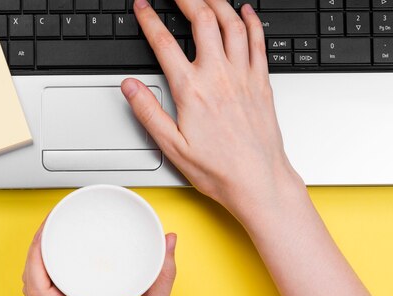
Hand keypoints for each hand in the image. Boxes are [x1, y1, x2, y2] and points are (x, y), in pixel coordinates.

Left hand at [22, 224, 177, 295]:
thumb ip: (162, 278)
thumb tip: (167, 245)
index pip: (40, 289)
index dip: (36, 257)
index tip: (45, 231)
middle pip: (30, 289)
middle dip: (34, 255)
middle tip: (48, 229)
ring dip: (36, 269)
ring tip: (49, 244)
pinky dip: (44, 283)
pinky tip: (56, 271)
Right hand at [121, 0, 303, 222]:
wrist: (257, 180)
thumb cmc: (218, 169)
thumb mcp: (172, 146)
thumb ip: (149, 112)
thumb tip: (130, 86)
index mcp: (193, 91)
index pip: (165, 44)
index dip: (150, 21)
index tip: (142, 7)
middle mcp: (219, 76)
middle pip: (202, 21)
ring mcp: (243, 76)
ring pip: (232, 24)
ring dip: (217, 2)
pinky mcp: (261, 82)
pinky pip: (258, 41)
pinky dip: (251, 21)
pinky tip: (245, 11)